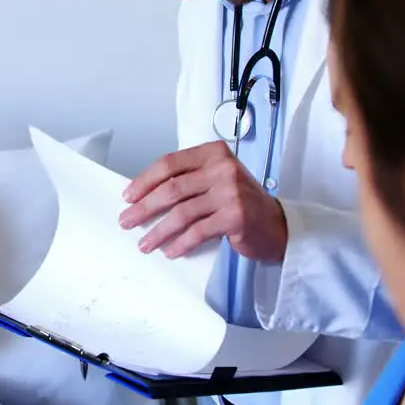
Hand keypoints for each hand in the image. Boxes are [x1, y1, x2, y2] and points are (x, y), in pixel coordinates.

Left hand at [119, 141, 288, 261]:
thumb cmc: (241, 202)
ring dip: (158, 231)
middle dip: (144, 207)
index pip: (170, 163)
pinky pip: (197, 231)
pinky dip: (180, 243)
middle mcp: (223, 168)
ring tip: (145, 243)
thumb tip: (145, 194)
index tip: (128, 195)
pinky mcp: (235, 216)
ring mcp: (230, 192)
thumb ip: (188, 179)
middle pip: (172, 188)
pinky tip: (170, 251)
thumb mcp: (216, 179)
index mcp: (214, 153)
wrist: (277, 225)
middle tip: (128, 220)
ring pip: (182, 212)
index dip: (145, 180)